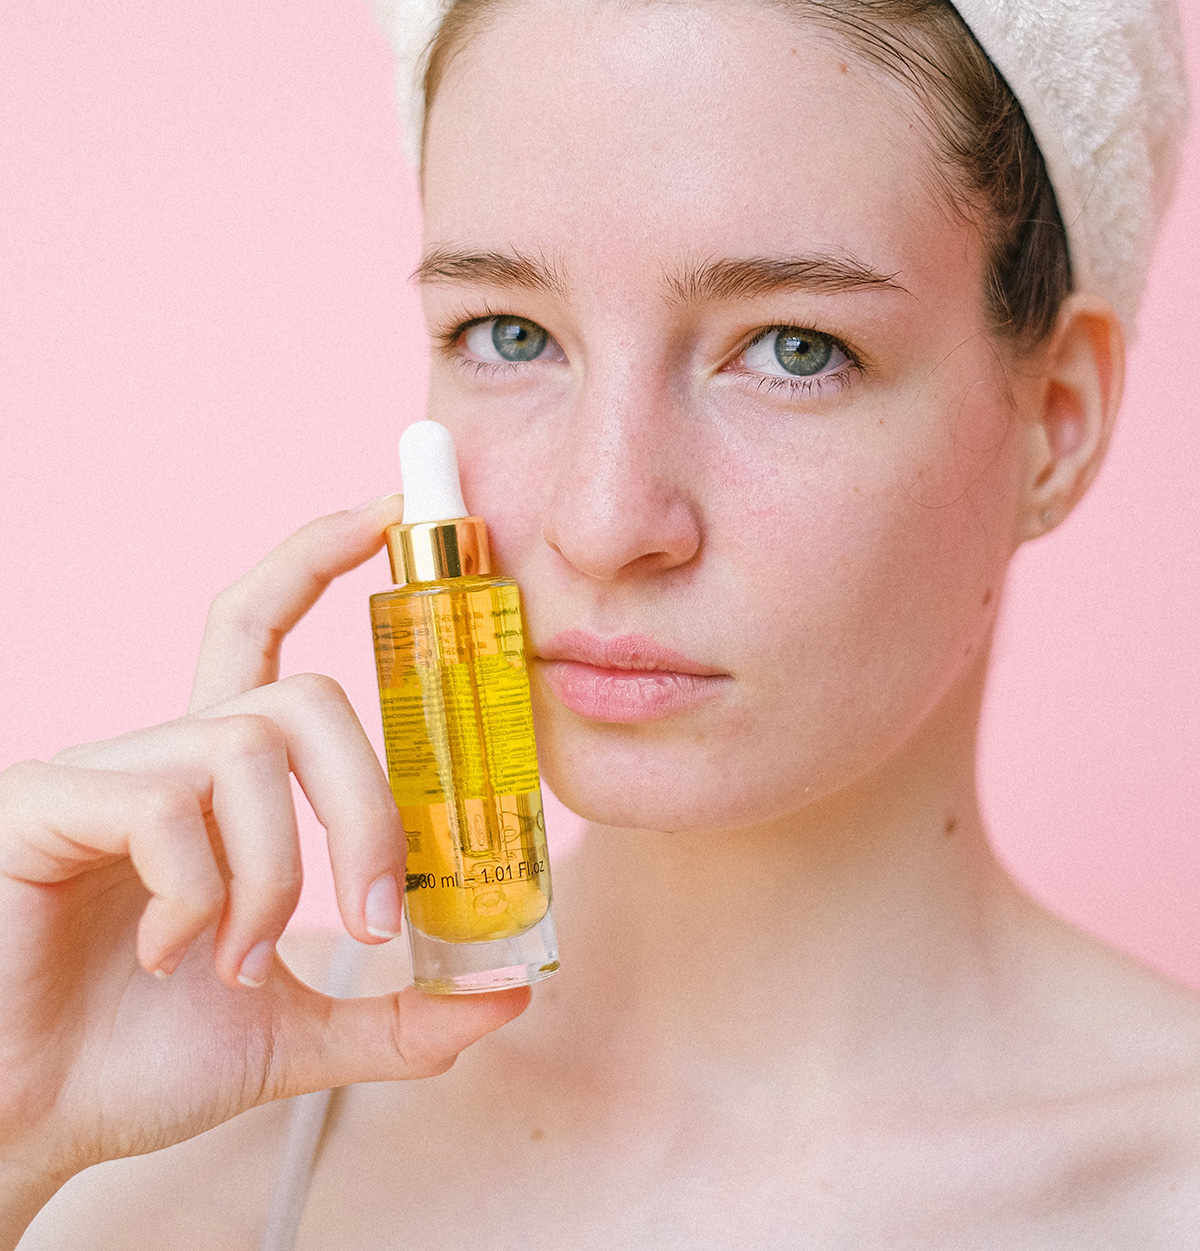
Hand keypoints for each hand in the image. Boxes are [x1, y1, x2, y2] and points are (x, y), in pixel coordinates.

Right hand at [0, 496, 529, 1239]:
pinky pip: (167, 804)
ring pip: (246, 750)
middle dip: (366, 806)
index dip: (316, 558)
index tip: (386, 519)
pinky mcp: (43, 804)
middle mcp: (161, 756)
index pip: (262, 632)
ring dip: (274, 873)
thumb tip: (507, 990)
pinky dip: (199, 892)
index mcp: (213, 783)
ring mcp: (100, 773)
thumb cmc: (135, 1062)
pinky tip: (170, 953)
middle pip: (301, 698)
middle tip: (378, 916)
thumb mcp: (295, 1031)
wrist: (23, 1127)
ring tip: (236, 957)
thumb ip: (400, 1015)